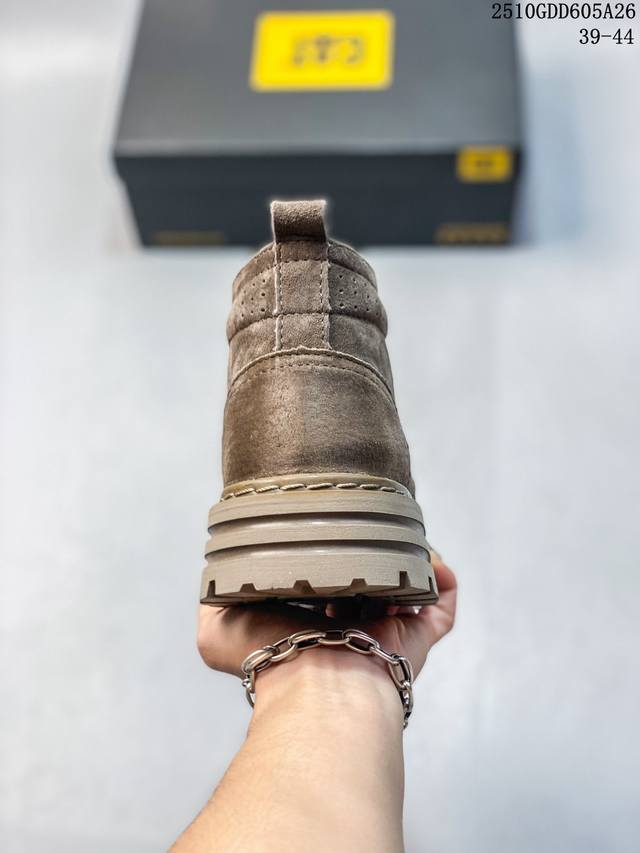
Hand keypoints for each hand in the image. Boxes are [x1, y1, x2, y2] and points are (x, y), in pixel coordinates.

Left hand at [197, 553, 456, 680]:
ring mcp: (388, 630)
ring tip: (396, 532)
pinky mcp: (417, 635)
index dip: (326, 553)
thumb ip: (213, 599)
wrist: (317, 685)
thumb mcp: (218, 629)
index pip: (323, 580)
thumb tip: (216, 578)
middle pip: (368, 578)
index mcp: (312, 619)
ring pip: (405, 585)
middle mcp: (352, 624)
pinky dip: (441, 578)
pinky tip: (428, 558)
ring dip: (404, 557)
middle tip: (367, 523)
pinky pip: (441, 603)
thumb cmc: (269, 660)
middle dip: (370, 551)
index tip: (327, 527)